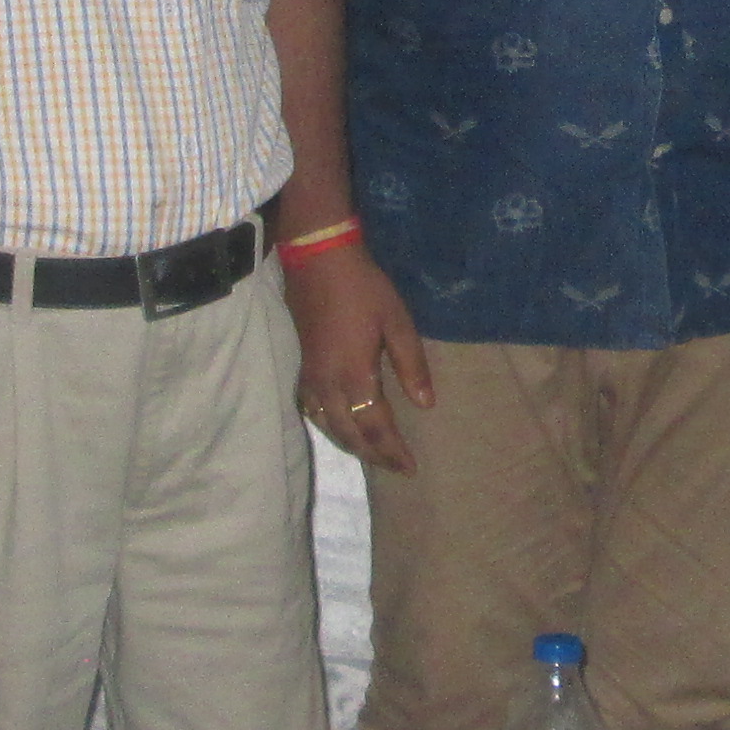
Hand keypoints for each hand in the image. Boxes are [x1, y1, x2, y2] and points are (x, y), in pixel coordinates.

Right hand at [285, 238, 433, 470]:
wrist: (318, 261)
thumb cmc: (364, 289)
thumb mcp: (397, 322)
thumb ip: (412, 365)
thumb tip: (425, 404)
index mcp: (355, 376)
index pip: (376, 427)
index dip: (393, 451)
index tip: (410, 468)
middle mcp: (329, 385)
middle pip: (350, 434)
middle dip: (374, 455)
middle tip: (395, 467)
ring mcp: (312, 378)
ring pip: (329, 426)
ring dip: (351, 445)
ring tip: (372, 454)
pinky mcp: (303, 368)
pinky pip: (313, 411)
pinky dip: (329, 427)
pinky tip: (339, 427)